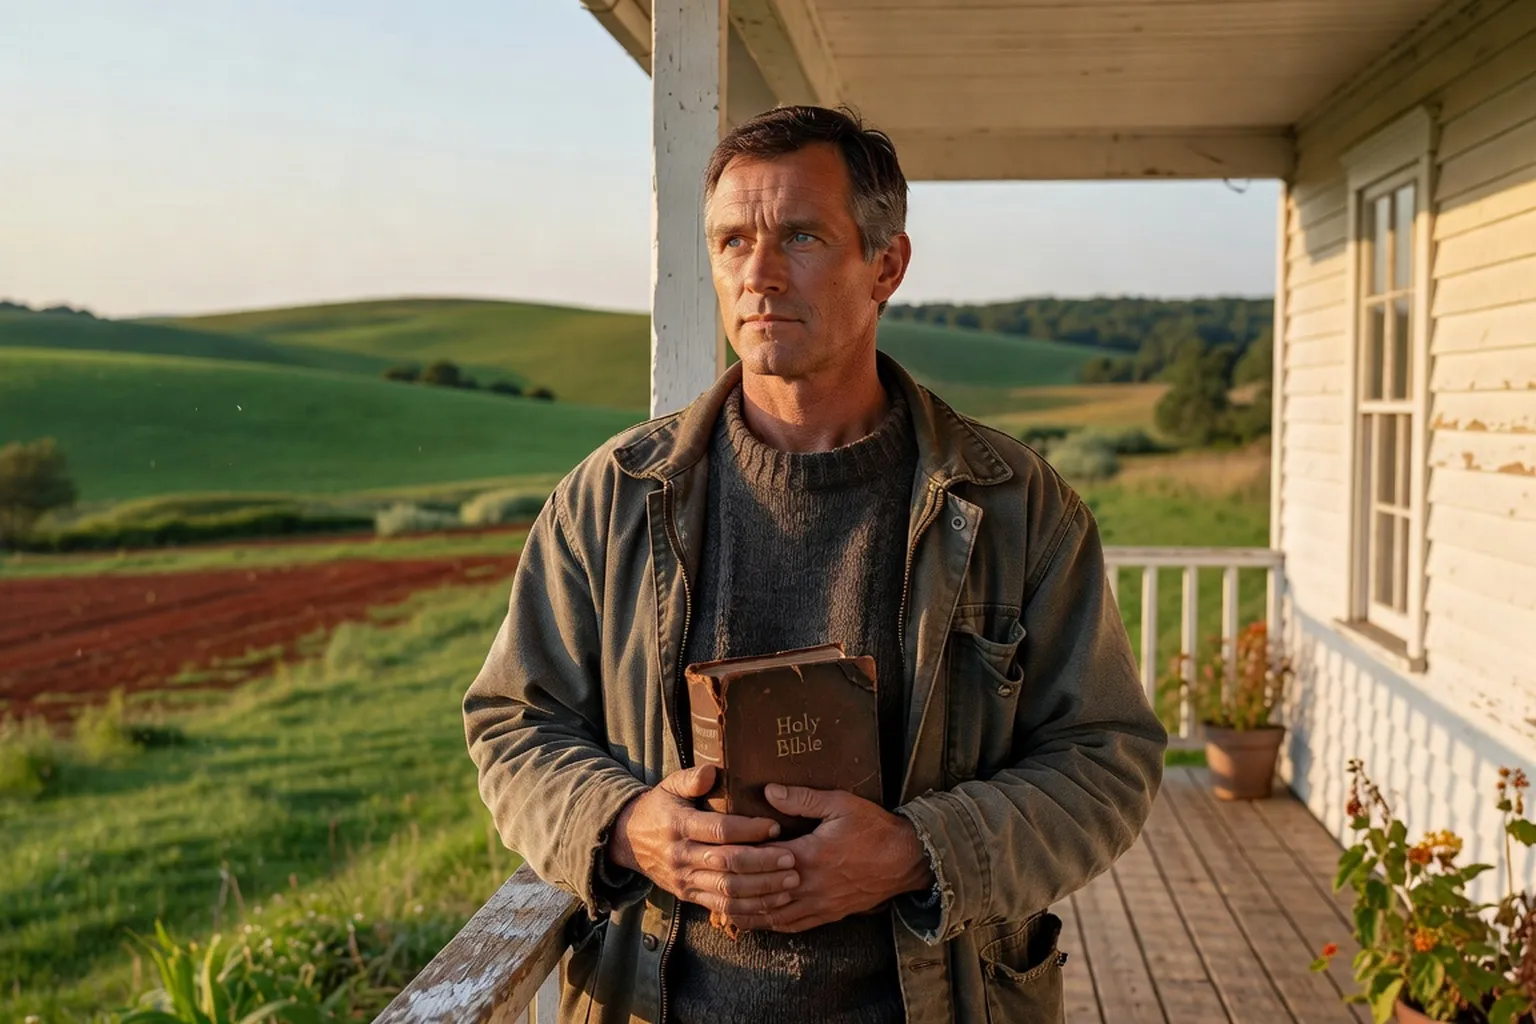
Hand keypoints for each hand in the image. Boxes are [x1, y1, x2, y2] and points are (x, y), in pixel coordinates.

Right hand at [606, 765, 800, 919]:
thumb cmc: (660, 808)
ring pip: (728, 890)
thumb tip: (711, 771)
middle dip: (763, 862)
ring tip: (790, 880)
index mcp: (678, 826)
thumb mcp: (669, 786)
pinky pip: (722, 908)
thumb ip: (690, 778)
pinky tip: (774, 901)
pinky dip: (750, 907)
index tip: (775, 826)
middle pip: (727, 864)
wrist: (629, 840)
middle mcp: (681, 856)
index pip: (718, 830)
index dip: (749, 829)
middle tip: (792, 857)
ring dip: (762, 889)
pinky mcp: (690, 896)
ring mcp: (685, 880)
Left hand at [720, 784, 934, 933]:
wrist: (906, 860)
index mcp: (810, 855)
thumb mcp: (840, 804)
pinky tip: (755, 920)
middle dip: (735, 887)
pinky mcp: (828, 915)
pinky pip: (792, 926)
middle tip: (710, 881)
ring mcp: (819, 904)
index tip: (716, 850)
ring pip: (773, 915)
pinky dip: (770, 924)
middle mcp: (810, 885)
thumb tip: (769, 791)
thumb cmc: (874, 829)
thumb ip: (803, 799)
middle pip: (761, 892)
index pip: (762, 859)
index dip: (737, 855)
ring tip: (721, 905)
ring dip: (747, 911)